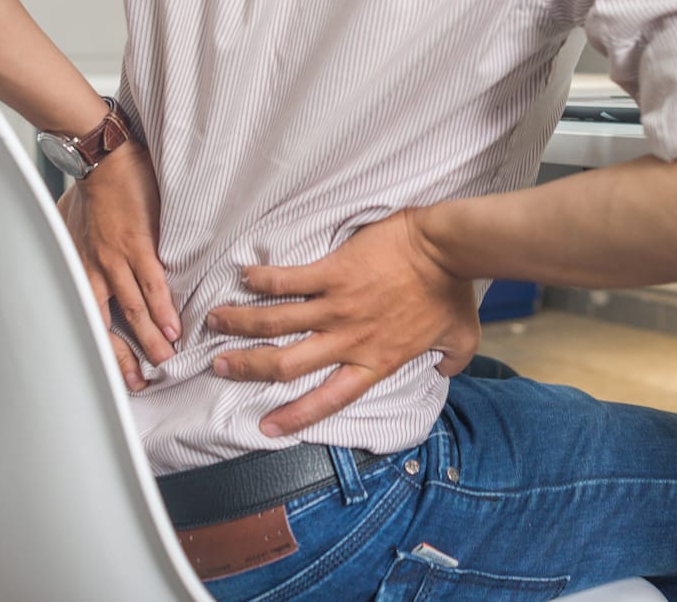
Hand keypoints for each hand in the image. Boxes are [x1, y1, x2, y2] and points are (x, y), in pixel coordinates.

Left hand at [57, 140, 179, 390]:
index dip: (103, 347)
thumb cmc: (90, 189)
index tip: (118, 369)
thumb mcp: (69, 223)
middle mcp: (92, 270)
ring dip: (149, 337)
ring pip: (131, 309)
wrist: (103, 158)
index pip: (88, 317)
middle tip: (140, 380)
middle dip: (124, 354)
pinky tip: (172, 326)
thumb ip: (78, 247)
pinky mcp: (138, 245)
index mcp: (78, 267)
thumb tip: (80, 261)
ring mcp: (115, 259)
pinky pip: (150, 284)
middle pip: (107, 323)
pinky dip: (161, 307)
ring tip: (166, 358)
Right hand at [206, 209, 479, 436]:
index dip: (295, 416)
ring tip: (215, 323)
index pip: (329, 398)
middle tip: (220, 367)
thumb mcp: (461, 337)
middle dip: (248, 369)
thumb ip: (452, 361)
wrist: (448, 249)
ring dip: (242, 324)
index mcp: (376, 360)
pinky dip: (263, 279)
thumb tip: (445, 370)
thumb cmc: (453, 291)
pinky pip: (289, 279)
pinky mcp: (334, 271)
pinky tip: (244, 276)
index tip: (266, 428)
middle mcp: (349, 339)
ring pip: (277, 322)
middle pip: (286, 364)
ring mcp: (338, 305)